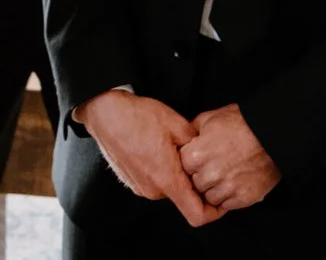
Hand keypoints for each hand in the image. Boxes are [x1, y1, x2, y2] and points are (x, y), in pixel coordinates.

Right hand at [74, 90, 225, 228]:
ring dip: (175, 172)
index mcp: (167, 179)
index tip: (221, 198)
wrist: (104, 111)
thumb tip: (208, 152)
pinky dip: (161, 170)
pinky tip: (156, 146)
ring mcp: (140, 187)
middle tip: (194, 155)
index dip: (214, 211)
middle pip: (183, 197)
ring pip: (168, 187)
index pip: (197, 215)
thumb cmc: (137, 116)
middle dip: (192, 180)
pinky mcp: (131, 181)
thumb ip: (197, 144)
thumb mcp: (177, 123)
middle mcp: (153, 190)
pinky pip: (154, 181)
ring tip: (171, 145)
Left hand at [179, 104, 280, 212]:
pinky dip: (230, 196)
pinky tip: (236, 181)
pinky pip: (227, 205)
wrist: (272, 134)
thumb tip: (182, 141)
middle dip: (203, 176)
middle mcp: (210, 174)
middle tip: (216, 165)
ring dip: (216, 188)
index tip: (202, 158)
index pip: (183, 168)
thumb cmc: (242, 123)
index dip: (193, 162)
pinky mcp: (243, 198)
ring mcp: (227, 188)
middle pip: (196, 184)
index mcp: (197, 155)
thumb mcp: (210, 118)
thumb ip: (191, 132)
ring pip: (210, 197)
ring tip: (227, 173)